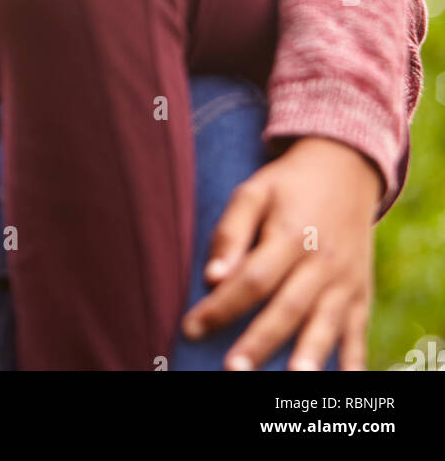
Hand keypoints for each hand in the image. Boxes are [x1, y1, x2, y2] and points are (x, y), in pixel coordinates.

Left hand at [180, 136, 381, 370]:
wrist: (345, 168)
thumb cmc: (288, 185)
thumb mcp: (254, 192)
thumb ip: (232, 232)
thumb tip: (212, 277)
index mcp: (291, 234)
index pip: (253, 278)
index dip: (221, 305)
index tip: (191, 328)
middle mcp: (322, 261)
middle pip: (287, 308)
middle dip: (259, 343)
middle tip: (232, 370)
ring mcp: (345, 280)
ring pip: (325, 325)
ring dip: (307, 357)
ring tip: (289, 383)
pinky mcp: (361, 293)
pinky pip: (358, 333)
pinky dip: (353, 362)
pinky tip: (344, 385)